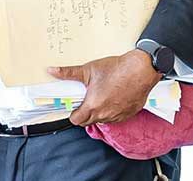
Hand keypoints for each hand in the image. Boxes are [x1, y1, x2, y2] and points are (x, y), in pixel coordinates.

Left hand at [47, 50, 161, 126]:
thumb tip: (52, 70)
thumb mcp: (88, 69)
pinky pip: (115, 118)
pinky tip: (112, 98)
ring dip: (98, 113)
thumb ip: (68, 73)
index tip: (74, 106)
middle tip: (86, 99)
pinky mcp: (128, 114)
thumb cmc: (116, 69)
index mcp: (93, 105)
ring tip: (99, 96)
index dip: (73, 114)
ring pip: (102, 120)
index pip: (76, 120)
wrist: (140, 69)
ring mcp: (118, 116)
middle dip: (84, 114)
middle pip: (88, 122)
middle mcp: (105, 114)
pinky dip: (111, 112)